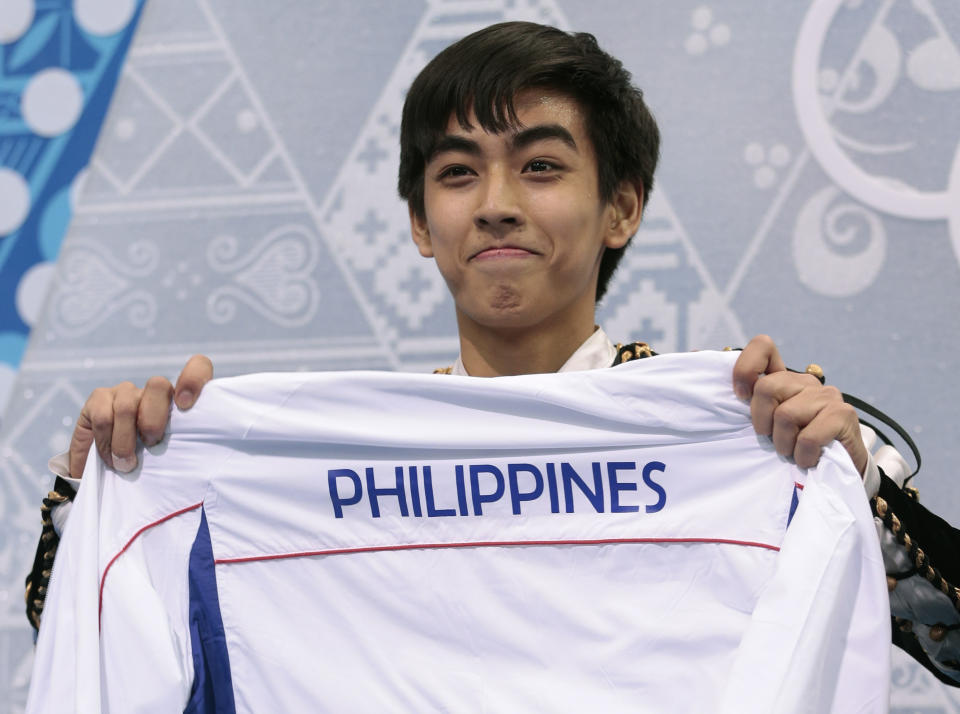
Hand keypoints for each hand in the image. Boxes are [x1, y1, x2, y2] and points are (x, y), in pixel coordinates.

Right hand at [67, 355, 213, 478]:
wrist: (110, 476)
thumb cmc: (153, 468)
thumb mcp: (177, 458)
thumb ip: (190, 446)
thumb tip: (210, 454)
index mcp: (182, 400)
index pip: (198, 367)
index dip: (194, 379)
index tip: (185, 404)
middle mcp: (155, 390)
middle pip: (158, 385)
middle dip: (153, 421)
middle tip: (151, 445)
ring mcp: (125, 391)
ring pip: (126, 406)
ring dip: (125, 442)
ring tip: (126, 465)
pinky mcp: (99, 398)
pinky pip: (102, 417)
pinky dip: (106, 443)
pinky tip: (110, 459)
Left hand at [732, 335, 866, 475]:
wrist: (839, 471)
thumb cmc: (794, 449)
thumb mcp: (765, 426)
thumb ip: (749, 407)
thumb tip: (720, 382)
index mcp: (784, 380)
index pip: (763, 346)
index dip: (746, 369)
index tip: (741, 396)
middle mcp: (806, 382)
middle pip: (766, 387)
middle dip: (762, 422)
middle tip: (772, 439)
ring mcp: (827, 395)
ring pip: (785, 415)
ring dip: (784, 444)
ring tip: (792, 452)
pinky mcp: (843, 414)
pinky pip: (808, 437)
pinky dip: (802, 455)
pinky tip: (807, 459)